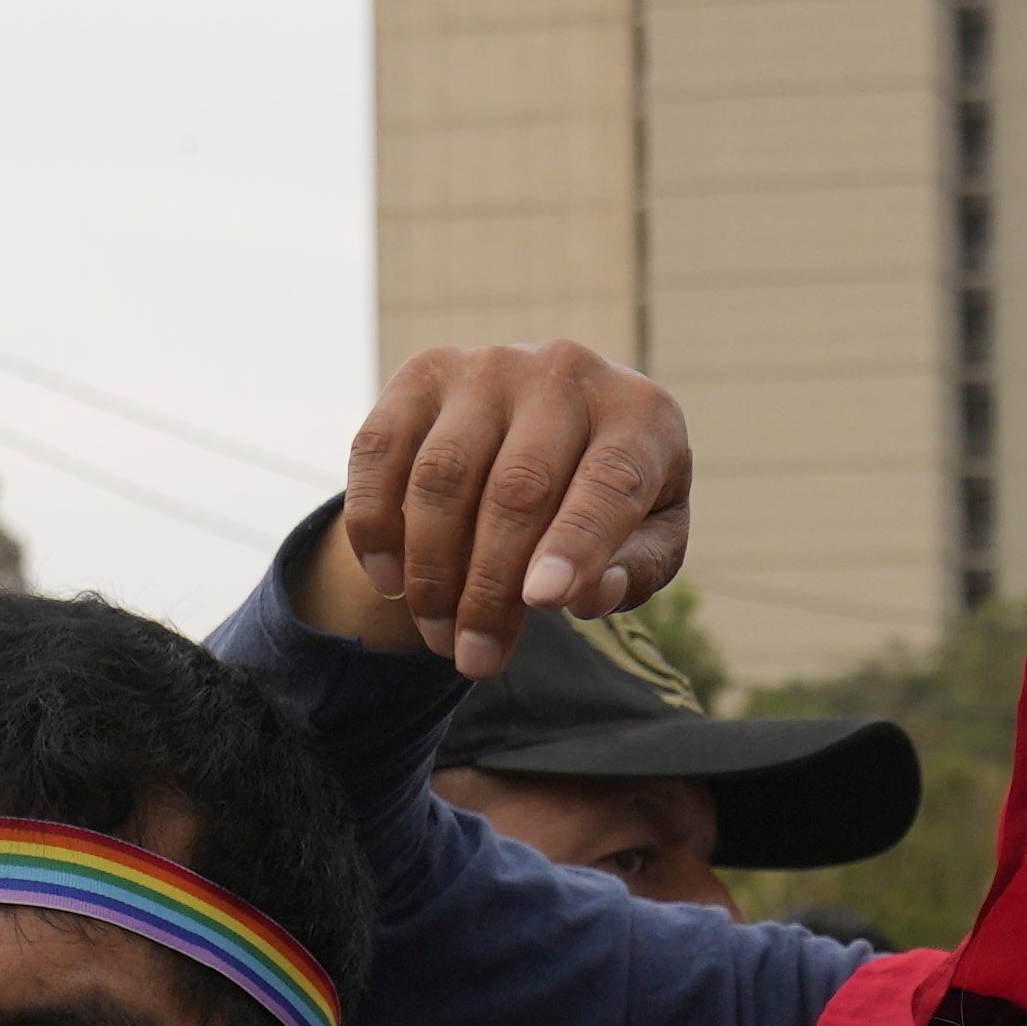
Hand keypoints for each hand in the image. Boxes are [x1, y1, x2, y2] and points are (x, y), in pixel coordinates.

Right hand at [308, 343, 692, 663]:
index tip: (544, 603)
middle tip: (475, 658)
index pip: (610, 482)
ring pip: (442, 476)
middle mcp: (565, 373)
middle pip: (517, 489)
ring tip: (439, 635)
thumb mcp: (651, 536)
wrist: (559, 420)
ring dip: (432, 570)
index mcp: (639, 415)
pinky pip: (381, 451)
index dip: (576, 545)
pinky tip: (387, 582)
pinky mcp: (425, 374)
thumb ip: (635, 569)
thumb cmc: (612, 496)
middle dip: (490, 588)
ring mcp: (489, 367)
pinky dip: (376, 523)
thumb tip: (585, 594)